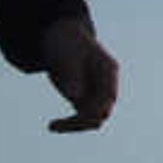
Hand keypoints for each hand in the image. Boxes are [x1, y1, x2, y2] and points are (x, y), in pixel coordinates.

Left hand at [40, 15, 119, 132]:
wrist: (57, 35)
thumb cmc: (65, 41)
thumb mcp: (66, 55)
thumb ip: (72, 76)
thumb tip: (75, 98)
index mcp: (108, 70)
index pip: (109, 96)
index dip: (96, 109)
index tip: (76, 115)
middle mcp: (105, 84)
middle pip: (103, 111)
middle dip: (84, 121)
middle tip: (60, 125)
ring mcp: (94, 92)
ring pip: (93, 119)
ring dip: (75, 125)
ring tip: (53, 127)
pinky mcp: (82, 98)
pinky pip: (80, 118)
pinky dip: (68, 124)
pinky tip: (52, 126)